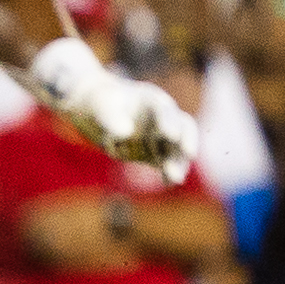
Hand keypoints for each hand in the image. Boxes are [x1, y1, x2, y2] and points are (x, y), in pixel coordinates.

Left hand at [32, 37, 199, 183]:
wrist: (95, 114)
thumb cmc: (100, 104)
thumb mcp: (101, 107)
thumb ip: (111, 118)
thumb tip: (126, 134)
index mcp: (153, 101)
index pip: (165, 112)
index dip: (170, 122)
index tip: (170, 135)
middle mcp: (162, 119)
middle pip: (180, 131)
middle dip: (183, 143)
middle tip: (188, 155)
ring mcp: (160, 138)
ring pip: (175, 151)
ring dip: (177, 163)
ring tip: (174, 178)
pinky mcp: (154, 154)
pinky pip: (164, 164)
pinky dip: (167, 173)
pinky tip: (168, 182)